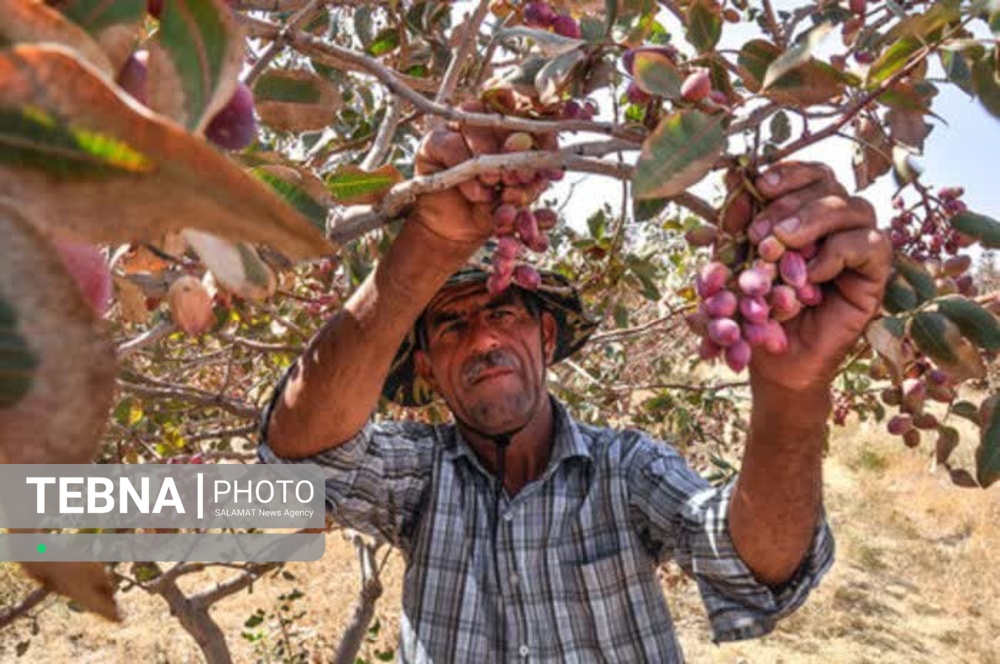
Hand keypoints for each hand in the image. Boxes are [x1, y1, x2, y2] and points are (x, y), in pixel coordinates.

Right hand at [411, 102, 556, 246]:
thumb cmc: (490, 210)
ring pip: (478, 126)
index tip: (552, 153)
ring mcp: (458, 128)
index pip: (532, 116)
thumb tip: (556, 173)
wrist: (456, 233)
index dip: (543, 133)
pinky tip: (478, 194)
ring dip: (489, 158)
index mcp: (513, 131)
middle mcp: (486, 122)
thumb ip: (534, 185)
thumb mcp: (518, 201)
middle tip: (521, 176)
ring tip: (494, 186)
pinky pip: (452, 145)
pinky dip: (467, 172)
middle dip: (517, 147)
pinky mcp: (434, 141)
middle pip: (505, 117)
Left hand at [741, 161, 892, 392]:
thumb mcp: (734, 265)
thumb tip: (733, 173)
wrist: (774, 362)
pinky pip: (871, 244)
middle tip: (760, 233)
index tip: (759, 185)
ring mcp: (858, 245)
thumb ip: (734, 224)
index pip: (808, 173)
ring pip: (854, 207)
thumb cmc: (753, 311)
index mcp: (803, 212)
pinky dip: (837, 252)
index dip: (788, 172)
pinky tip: (810, 274)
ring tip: (780, 246)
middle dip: (791, 203)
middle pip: (830, 183)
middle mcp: (835, 222)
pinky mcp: (874, 273)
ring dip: (813, 221)